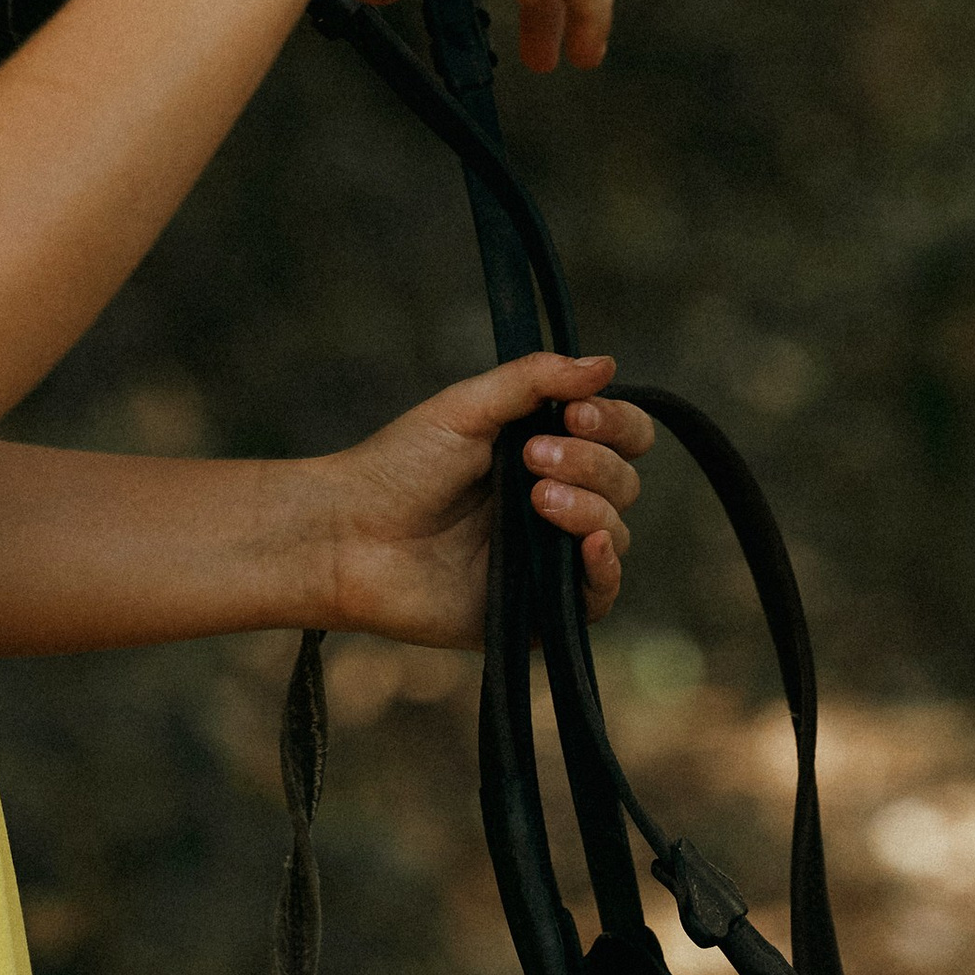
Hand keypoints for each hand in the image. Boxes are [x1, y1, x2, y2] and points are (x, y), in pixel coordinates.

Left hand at [318, 352, 652, 643]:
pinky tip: (590, 545)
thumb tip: (606, 363)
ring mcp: (550, 557)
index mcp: (545, 450)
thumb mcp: (466, 408)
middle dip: (589, 462)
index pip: (621, 435)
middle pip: (623, 481)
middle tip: (531, 458)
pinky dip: (605, 568)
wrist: (351, 535)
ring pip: (615, 532)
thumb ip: (534, 380)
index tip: (577, 413)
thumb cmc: (398, 467)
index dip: (615, 422)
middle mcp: (556, 502)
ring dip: (589, 506)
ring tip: (535, 498)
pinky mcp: (540, 610)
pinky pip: (600, 597)